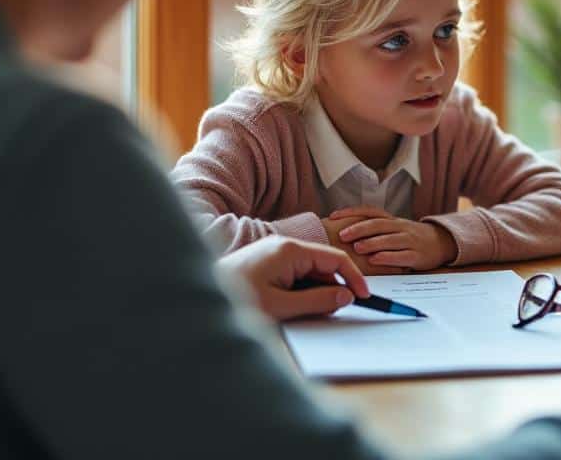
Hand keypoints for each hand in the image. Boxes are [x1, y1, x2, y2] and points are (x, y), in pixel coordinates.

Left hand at [217, 236, 369, 320]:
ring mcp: (274, 254)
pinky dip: (300, 292)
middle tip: (335, 313)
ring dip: (314, 293)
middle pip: (322, 266)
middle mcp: (283, 247)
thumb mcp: (282, 307)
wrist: (196, 302)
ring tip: (305, 314)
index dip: (353, 278)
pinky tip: (293, 308)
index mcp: (290, 250)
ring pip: (308, 273)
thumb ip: (317, 302)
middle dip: (332, 289)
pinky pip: (294, 276)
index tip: (364, 298)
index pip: (334, 259)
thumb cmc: (235, 301)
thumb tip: (345, 297)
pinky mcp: (266, 265)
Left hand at [334, 208, 456, 270]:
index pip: (370, 211)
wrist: (441, 243)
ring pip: (390, 239)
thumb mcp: (394, 229)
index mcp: (392, 220)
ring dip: (372, 242)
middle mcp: (401, 227)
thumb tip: (342, 231)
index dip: (351, 212)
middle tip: (342, 234)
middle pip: (378, 224)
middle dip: (359, 228)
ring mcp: (410, 241)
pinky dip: (387, 257)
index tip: (333, 216)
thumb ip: (374, 229)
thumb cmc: (410, 238)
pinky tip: (375, 260)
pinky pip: (402, 255)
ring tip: (357, 247)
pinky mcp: (417, 256)